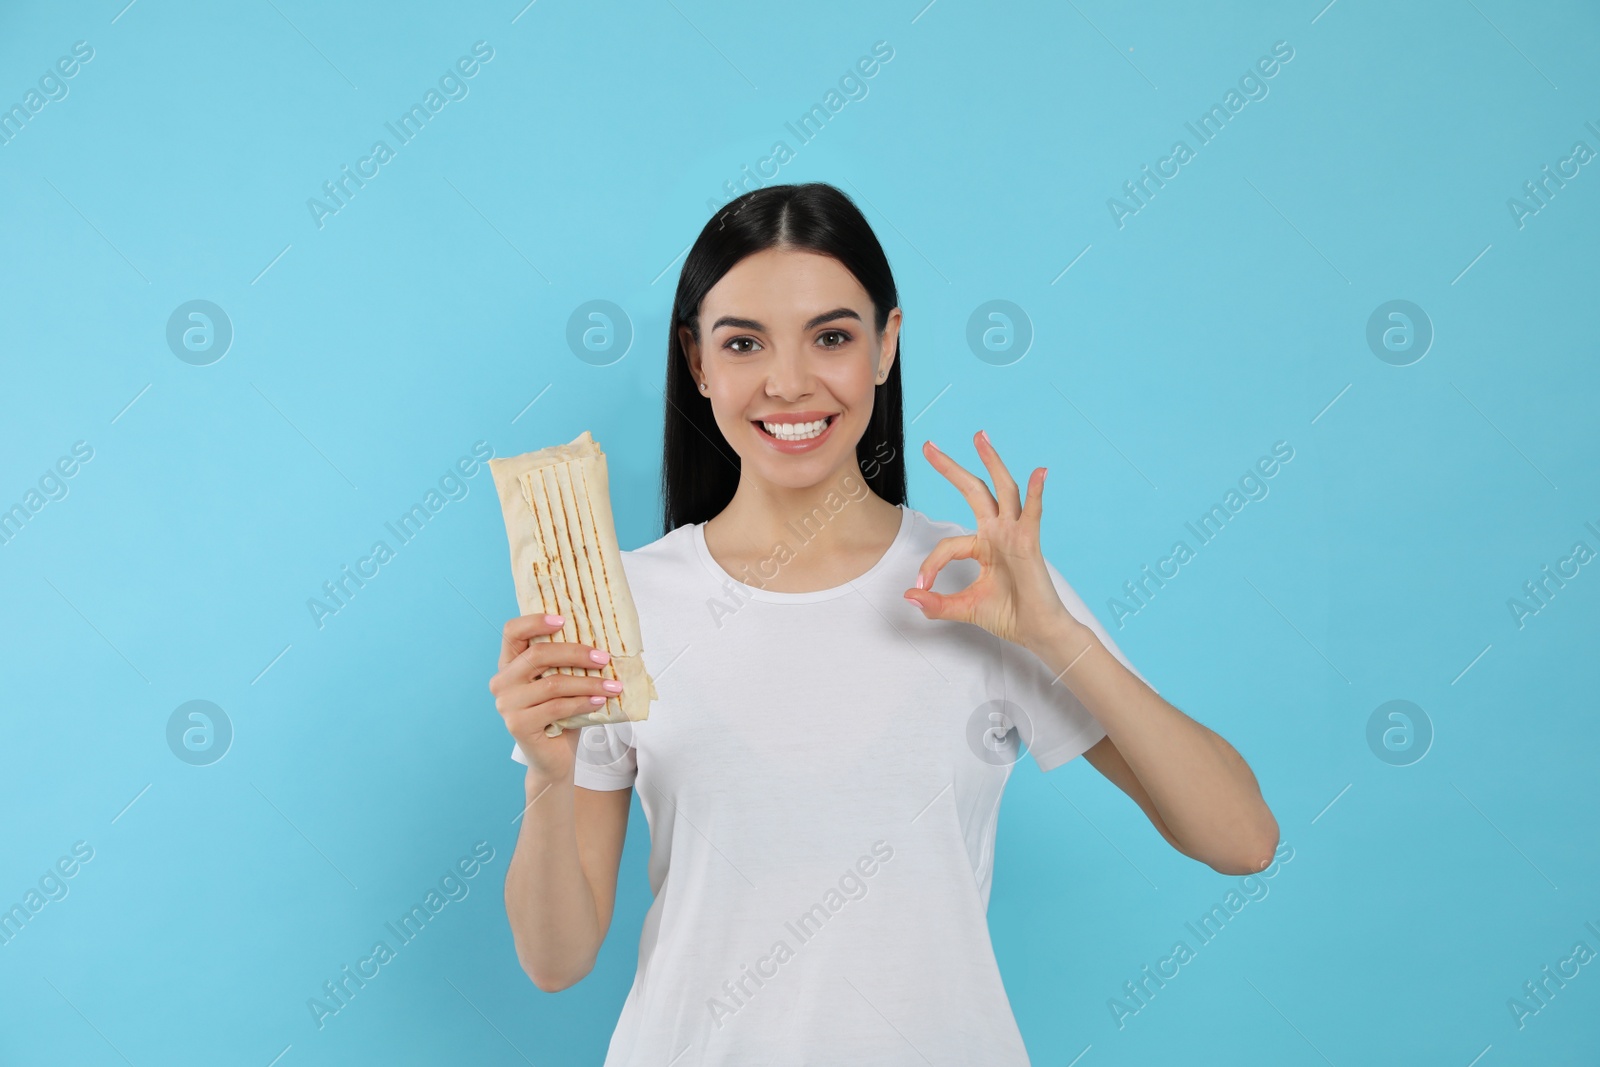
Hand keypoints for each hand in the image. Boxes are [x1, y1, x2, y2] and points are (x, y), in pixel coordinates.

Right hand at [489, 613, 622, 782]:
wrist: (554, 758)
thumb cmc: (561, 714)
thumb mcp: (563, 681)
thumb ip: (567, 662)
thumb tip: (601, 640)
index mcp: (509, 664)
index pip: (512, 632)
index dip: (535, 621)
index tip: (564, 620)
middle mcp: (502, 681)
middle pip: (538, 654)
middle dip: (576, 653)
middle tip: (604, 658)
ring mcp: (506, 704)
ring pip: (553, 683)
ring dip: (588, 683)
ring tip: (612, 685)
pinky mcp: (517, 725)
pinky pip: (556, 707)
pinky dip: (583, 702)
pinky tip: (601, 702)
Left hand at [902, 430, 1075, 653]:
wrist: (1036, 632)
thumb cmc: (1008, 615)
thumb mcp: (964, 608)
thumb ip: (936, 604)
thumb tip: (909, 596)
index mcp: (982, 546)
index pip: (947, 544)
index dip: (930, 564)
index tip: (921, 585)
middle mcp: (997, 533)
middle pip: (974, 491)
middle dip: (951, 468)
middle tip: (929, 447)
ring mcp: (1014, 534)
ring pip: (1003, 490)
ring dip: (991, 462)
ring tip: (979, 438)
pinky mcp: (1030, 543)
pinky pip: (1033, 513)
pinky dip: (1036, 492)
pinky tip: (1039, 472)